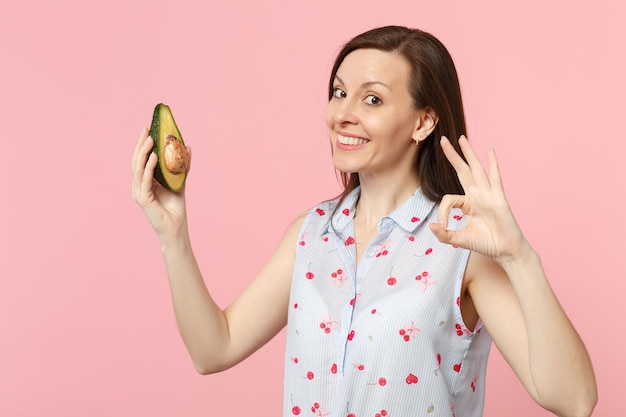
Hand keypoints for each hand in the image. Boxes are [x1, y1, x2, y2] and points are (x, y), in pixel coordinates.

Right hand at [131, 127, 190, 239]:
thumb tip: (187, 146)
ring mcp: (139, 193)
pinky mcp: (144, 199)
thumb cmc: (176, 207)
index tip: (147, 129)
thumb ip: (182, 165)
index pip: (140, 159)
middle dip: (140, 144)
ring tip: (150, 140)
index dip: (142, 144)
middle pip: (136, 161)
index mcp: (143, 182)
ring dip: (144, 153)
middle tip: (146, 130)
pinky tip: (154, 157)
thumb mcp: (180, 181)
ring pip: (138, 168)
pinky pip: (145, 180)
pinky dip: (149, 167)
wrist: (176, 227)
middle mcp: (138, 186)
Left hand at [429, 136, 528, 261]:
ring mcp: (488, 195)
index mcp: (467, 204)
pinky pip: (495, 179)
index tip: (443, 225)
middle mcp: (477, 195)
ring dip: (469, 153)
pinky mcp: (499, 199)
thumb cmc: (486, 244)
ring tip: (461, 138)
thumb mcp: (459, 240)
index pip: (448, 199)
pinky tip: (490, 151)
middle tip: (443, 139)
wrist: (505, 251)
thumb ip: (444, 235)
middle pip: (462, 171)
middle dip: (453, 155)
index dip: (442, 212)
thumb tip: (431, 226)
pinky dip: (493, 165)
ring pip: (476, 170)